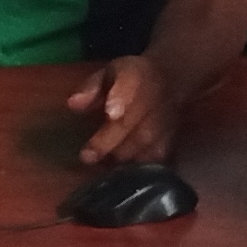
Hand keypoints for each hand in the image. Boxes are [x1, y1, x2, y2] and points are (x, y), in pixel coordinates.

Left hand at [64, 56, 181, 165]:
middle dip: (109, 141)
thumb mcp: (110, 73)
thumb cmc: (132, 79)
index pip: (129, 85)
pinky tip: (123, 173)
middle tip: (87, 156)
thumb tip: (73, 105)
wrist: (172, 81)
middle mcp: (154, 98)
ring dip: (120, 155)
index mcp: (136, 76)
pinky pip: (156, 157)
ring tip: (101, 165)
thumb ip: (91, 88)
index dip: (121, 99)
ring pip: (143, 143)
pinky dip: (139, 165)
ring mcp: (166, 120)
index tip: (110, 113)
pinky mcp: (172, 139)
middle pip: (132, 122)